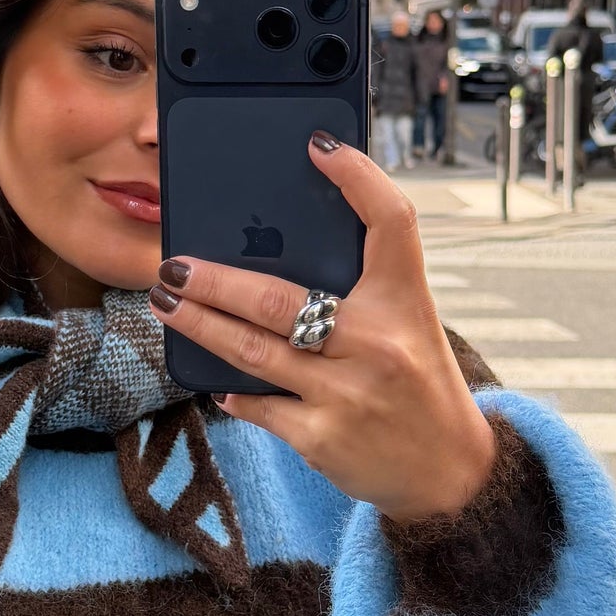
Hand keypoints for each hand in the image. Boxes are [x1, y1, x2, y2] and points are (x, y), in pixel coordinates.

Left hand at [149, 133, 495, 521]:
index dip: (358, 176)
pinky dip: (233, 389)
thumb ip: (359, 292)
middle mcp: (378, 343)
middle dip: (213, 280)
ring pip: (252, 351)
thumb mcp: (407, 324)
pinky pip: (258, 405)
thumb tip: (269, 256)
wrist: (451, 472)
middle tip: (171, 265)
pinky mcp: (322, 438)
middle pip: (278, 297)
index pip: (391, 222)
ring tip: (165, 303)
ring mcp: (347, 393)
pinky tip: (213, 378)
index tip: (318, 144)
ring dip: (199, 325)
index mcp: (406, 303)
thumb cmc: (417, 381)